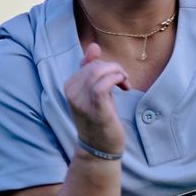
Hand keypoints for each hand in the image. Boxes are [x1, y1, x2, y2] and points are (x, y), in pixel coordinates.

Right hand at [64, 42, 129, 156]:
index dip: (107, 66)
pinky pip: (104, 83)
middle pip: (96, 66)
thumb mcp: (95, 92)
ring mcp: (82, 101)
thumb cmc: (100, 119)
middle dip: (115, 69)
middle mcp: (72, 92)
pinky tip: (124, 87)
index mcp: (70, 86)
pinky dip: (117, 79)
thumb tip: (94, 46)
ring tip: (125, 83)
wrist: (99, 149)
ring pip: (99, 71)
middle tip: (124, 81)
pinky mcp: (95, 108)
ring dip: (118, 73)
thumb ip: (92, 70)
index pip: (90, 64)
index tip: (118, 78)